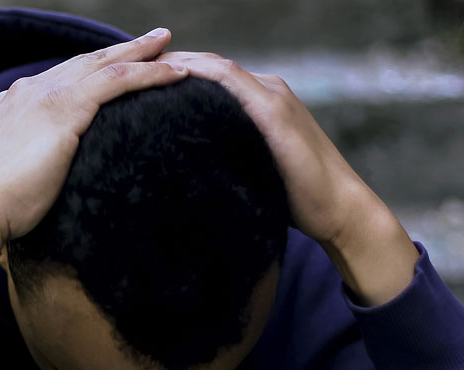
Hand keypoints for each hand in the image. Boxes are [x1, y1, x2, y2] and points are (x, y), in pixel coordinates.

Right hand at [0, 29, 187, 348]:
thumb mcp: (8, 181)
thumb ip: (25, 170)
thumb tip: (40, 189)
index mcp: (13, 105)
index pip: (61, 79)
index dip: (92, 70)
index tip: (115, 66)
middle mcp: (29, 92)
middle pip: (86, 63)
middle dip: (121, 50)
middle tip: (153, 40)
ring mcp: (46, 97)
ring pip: (106, 64)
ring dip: (142, 52)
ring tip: (170, 44)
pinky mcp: (64, 110)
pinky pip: (118, 81)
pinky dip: (149, 72)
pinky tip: (175, 72)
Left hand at [159, 52, 418, 304]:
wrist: (339, 212)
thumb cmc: (296, 200)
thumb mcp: (252, 170)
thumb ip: (226, 156)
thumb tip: (186, 169)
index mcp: (261, 101)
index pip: (209, 77)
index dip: (172, 75)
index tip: (135, 81)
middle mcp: (268, 89)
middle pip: (207, 66)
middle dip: (166, 65)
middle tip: (124, 70)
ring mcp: (273, 97)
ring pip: (216, 67)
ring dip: (177, 63)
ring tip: (137, 69)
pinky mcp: (275, 111)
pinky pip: (231, 81)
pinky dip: (201, 73)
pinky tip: (171, 76)